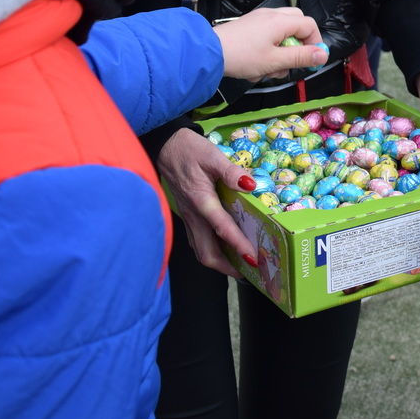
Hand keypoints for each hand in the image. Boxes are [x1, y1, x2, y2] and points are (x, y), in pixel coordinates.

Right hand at [155, 127, 257, 277]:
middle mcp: (194, 216)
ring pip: (201, 250)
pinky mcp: (188, 215)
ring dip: (220, 262)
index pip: (221, 229)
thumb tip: (250, 184)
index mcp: (201, 202)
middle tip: (249, 271)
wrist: (166, 147)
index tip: (253, 258)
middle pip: (207, 253)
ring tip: (240, 266)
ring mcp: (189, 218)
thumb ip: (231, 171)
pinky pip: (199, 240)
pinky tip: (225, 247)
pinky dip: (213, 250)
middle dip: (227, 267)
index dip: (238, 245)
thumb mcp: (212, 156)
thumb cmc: (189, 151)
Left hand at [213, 7, 323, 82]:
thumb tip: (323, 55)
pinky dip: (267, 51)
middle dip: (297, 46)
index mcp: (280, 21)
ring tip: (268, 70)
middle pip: (297, 25)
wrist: (208, 52)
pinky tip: (256, 67)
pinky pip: (267, 36)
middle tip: (290, 63)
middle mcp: (271, 15)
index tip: (311, 61)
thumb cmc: (241, 56)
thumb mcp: (275, 61)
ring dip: (280, 53)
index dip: (315, 43)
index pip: (309, 26)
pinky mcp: (248, 27)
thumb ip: (300, 57)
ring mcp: (258, 19)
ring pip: (281, 33)